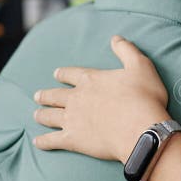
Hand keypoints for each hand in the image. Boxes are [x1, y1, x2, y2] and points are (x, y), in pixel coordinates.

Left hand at [33, 36, 169, 163]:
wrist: (141, 129)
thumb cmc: (144, 98)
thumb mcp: (141, 67)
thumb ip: (127, 51)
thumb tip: (116, 38)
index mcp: (91, 80)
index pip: (71, 74)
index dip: (63, 74)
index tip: (56, 74)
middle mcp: (77, 98)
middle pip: (55, 95)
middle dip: (46, 95)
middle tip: (37, 96)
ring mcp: (72, 119)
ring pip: (49, 116)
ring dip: (41, 114)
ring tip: (36, 114)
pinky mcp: (73, 140)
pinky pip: (52, 140)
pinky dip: (43, 141)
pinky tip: (37, 142)